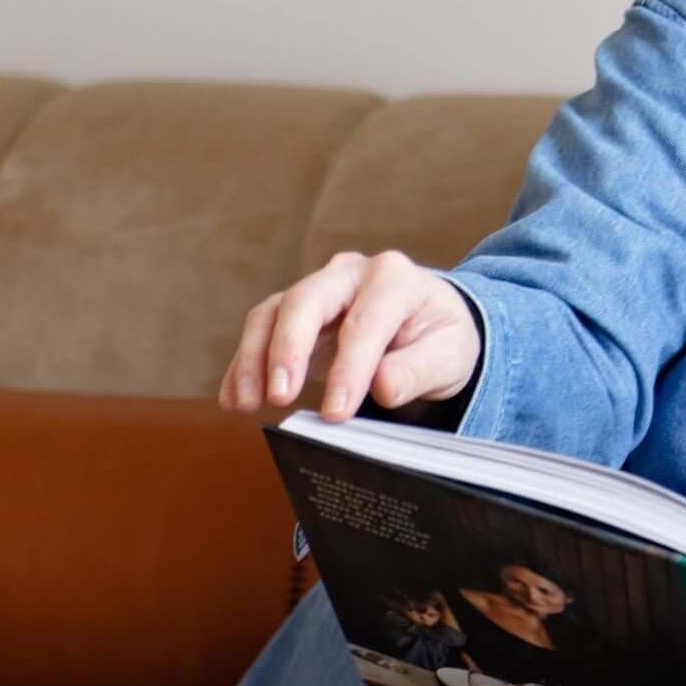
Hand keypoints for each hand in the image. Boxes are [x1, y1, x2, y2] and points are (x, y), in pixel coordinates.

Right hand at [218, 250, 479, 421]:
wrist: (428, 324)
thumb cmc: (439, 337)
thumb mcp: (450, 356)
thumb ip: (419, 370)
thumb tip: (382, 387)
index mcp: (396, 278)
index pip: (367, 321)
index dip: (349, 367)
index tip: (336, 412)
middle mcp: (352, 274)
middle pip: (308, 299)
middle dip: (289, 348)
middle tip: (280, 397)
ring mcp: (319, 288)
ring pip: (275, 311)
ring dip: (255, 358)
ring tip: (247, 404)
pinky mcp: (295, 311)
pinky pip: (261, 329)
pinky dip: (244, 364)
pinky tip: (234, 399)